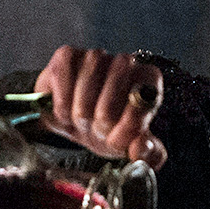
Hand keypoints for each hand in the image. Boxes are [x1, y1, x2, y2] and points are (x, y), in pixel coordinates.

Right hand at [34, 46, 166, 167]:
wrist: (75, 124)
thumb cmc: (108, 132)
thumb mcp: (131, 147)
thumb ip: (147, 153)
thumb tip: (139, 148)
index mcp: (148, 81)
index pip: (144, 96)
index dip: (129, 125)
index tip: (116, 142)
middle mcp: (125, 62)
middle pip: (117, 83)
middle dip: (104, 118)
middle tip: (98, 133)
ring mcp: (96, 56)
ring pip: (88, 78)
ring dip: (81, 111)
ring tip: (81, 123)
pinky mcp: (68, 55)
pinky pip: (63, 74)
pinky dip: (61, 100)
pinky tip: (64, 112)